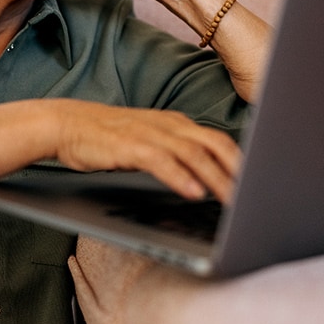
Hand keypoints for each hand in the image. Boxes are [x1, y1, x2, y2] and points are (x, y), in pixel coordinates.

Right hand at [53, 99, 240, 203]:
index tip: (255, 183)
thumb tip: (201, 175)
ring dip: (216, 178)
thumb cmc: (108, 136)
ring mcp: (150, 134)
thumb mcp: (148, 139)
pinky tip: (193, 193)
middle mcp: (168, 125)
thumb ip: (174, 151)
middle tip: (254, 196)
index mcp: (175, 123)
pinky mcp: (131, 146)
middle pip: (214, 144)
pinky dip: (180, 177)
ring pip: (194, 154)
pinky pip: (162, 162)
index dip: (239, 161)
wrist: (68, 123)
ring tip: (233, 201)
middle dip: (237, 170)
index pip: (217, 140)